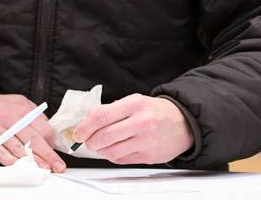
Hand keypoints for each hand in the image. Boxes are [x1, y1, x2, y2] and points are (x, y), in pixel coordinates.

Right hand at [0, 91, 65, 171]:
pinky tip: (23, 168)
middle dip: (48, 155)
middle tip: (57, 165)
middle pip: (34, 141)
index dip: (51, 141)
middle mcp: (12, 121)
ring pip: (20, 151)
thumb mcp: (19, 101)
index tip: (56, 148)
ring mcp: (0, 133)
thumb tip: (47, 127)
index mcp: (22, 110)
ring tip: (44, 169)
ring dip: (34, 162)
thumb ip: (34, 113)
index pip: (43, 128)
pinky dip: (14, 163)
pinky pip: (3, 156)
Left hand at [72, 93, 193, 164]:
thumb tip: (88, 121)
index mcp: (134, 104)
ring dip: (101, 151)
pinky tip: (116, 149)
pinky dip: (113, 156)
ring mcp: (145, 141)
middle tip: (87, 141)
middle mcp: (140, 122)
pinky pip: (122, 160)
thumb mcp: (135, 101)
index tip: (78, 132)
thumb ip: (112, 109)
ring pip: (111, 152)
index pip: (101, 116)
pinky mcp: (148, 157)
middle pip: (104, 136)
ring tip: (102, 145)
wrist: (183, 123)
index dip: (85, 126)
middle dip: (90, 141)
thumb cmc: (155, 111)